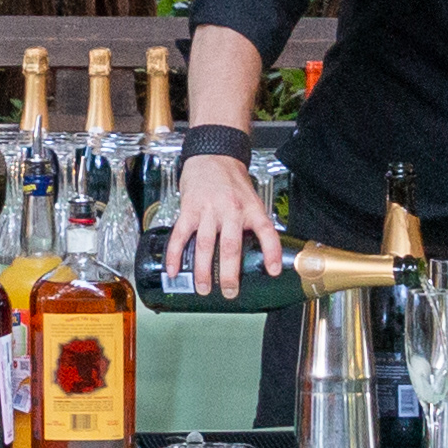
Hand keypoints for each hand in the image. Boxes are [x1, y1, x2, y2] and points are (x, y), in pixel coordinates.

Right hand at [170, 153, 286, 295]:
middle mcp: (231, 210)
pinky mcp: (189, 209)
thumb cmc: (233, 180)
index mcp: (251, 209)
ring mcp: (208, 210)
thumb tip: (260, 253)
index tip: (273, 271)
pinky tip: (173, 270)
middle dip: (229, 274)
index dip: (272, 252)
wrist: (213, 155)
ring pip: (205, 245)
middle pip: (230, 246)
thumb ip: (253, 224)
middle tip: (229, 292)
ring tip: (203, 288)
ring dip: (203, 270)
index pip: (266, 232)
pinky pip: (181, 235)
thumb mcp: (252, 199)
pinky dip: (176, 254)